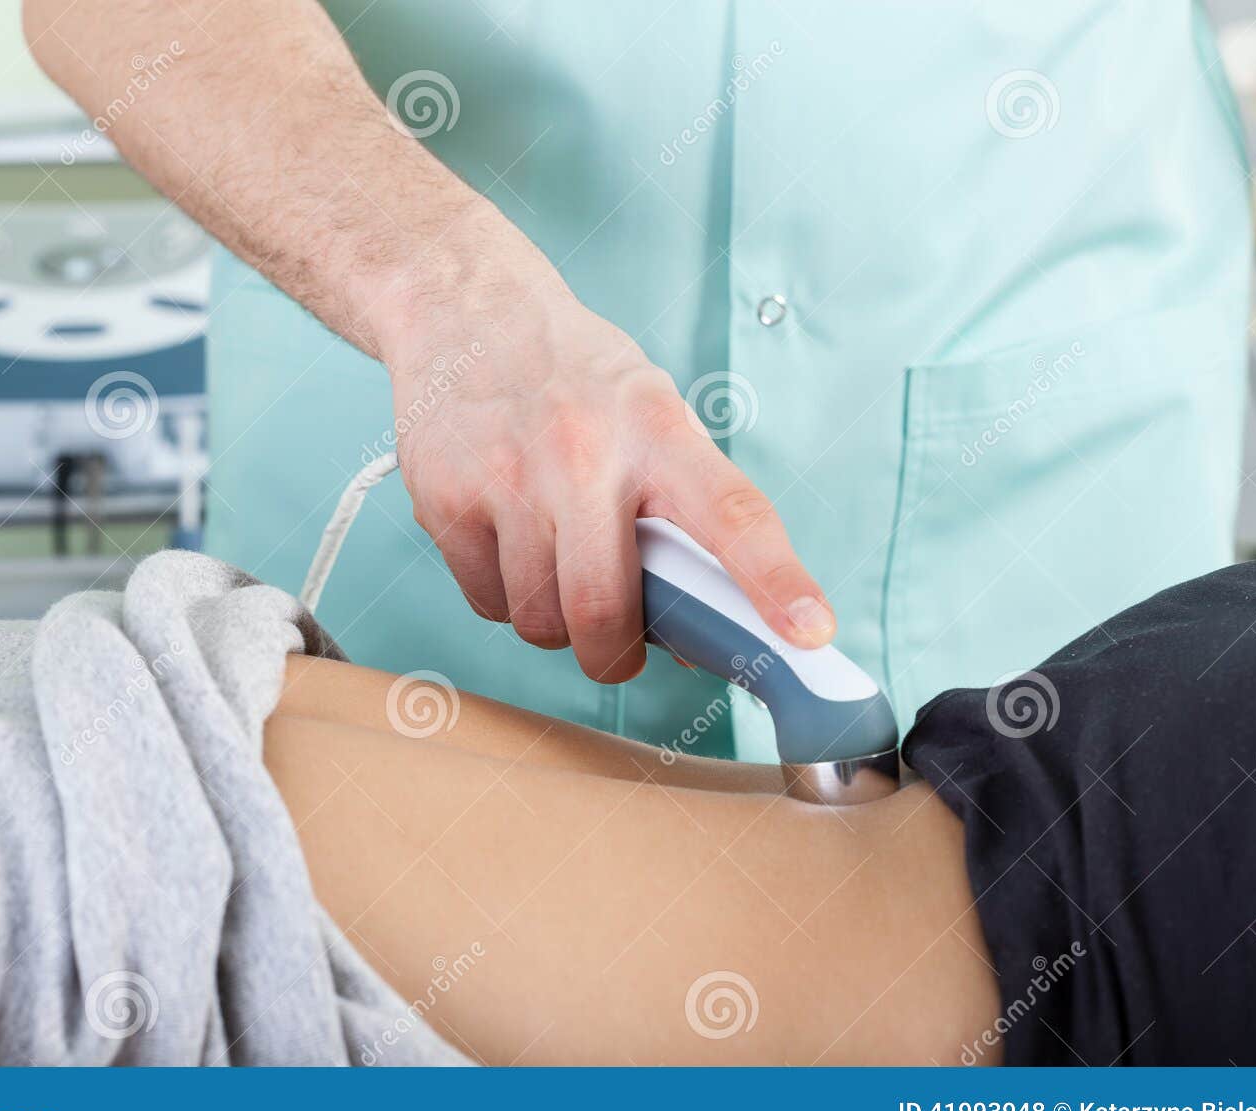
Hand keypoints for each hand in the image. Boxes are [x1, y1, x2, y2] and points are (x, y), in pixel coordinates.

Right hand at [386, 243, 834, 683]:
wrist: (465, 310)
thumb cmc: (574, 379)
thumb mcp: (651, 413)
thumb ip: (683, 510)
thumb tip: (698, 634)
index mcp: (658, 430)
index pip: (732, 514)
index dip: (776, 580)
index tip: (811, 632)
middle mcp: (583, 451)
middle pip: (603, 608)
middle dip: (614, 655)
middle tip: (618, 649)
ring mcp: (508, 476)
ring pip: (539, 618)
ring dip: (554, 620)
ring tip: (554, 564)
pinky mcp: (444, 499)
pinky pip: (485, 602)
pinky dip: (503, 596)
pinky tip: (508, 544)